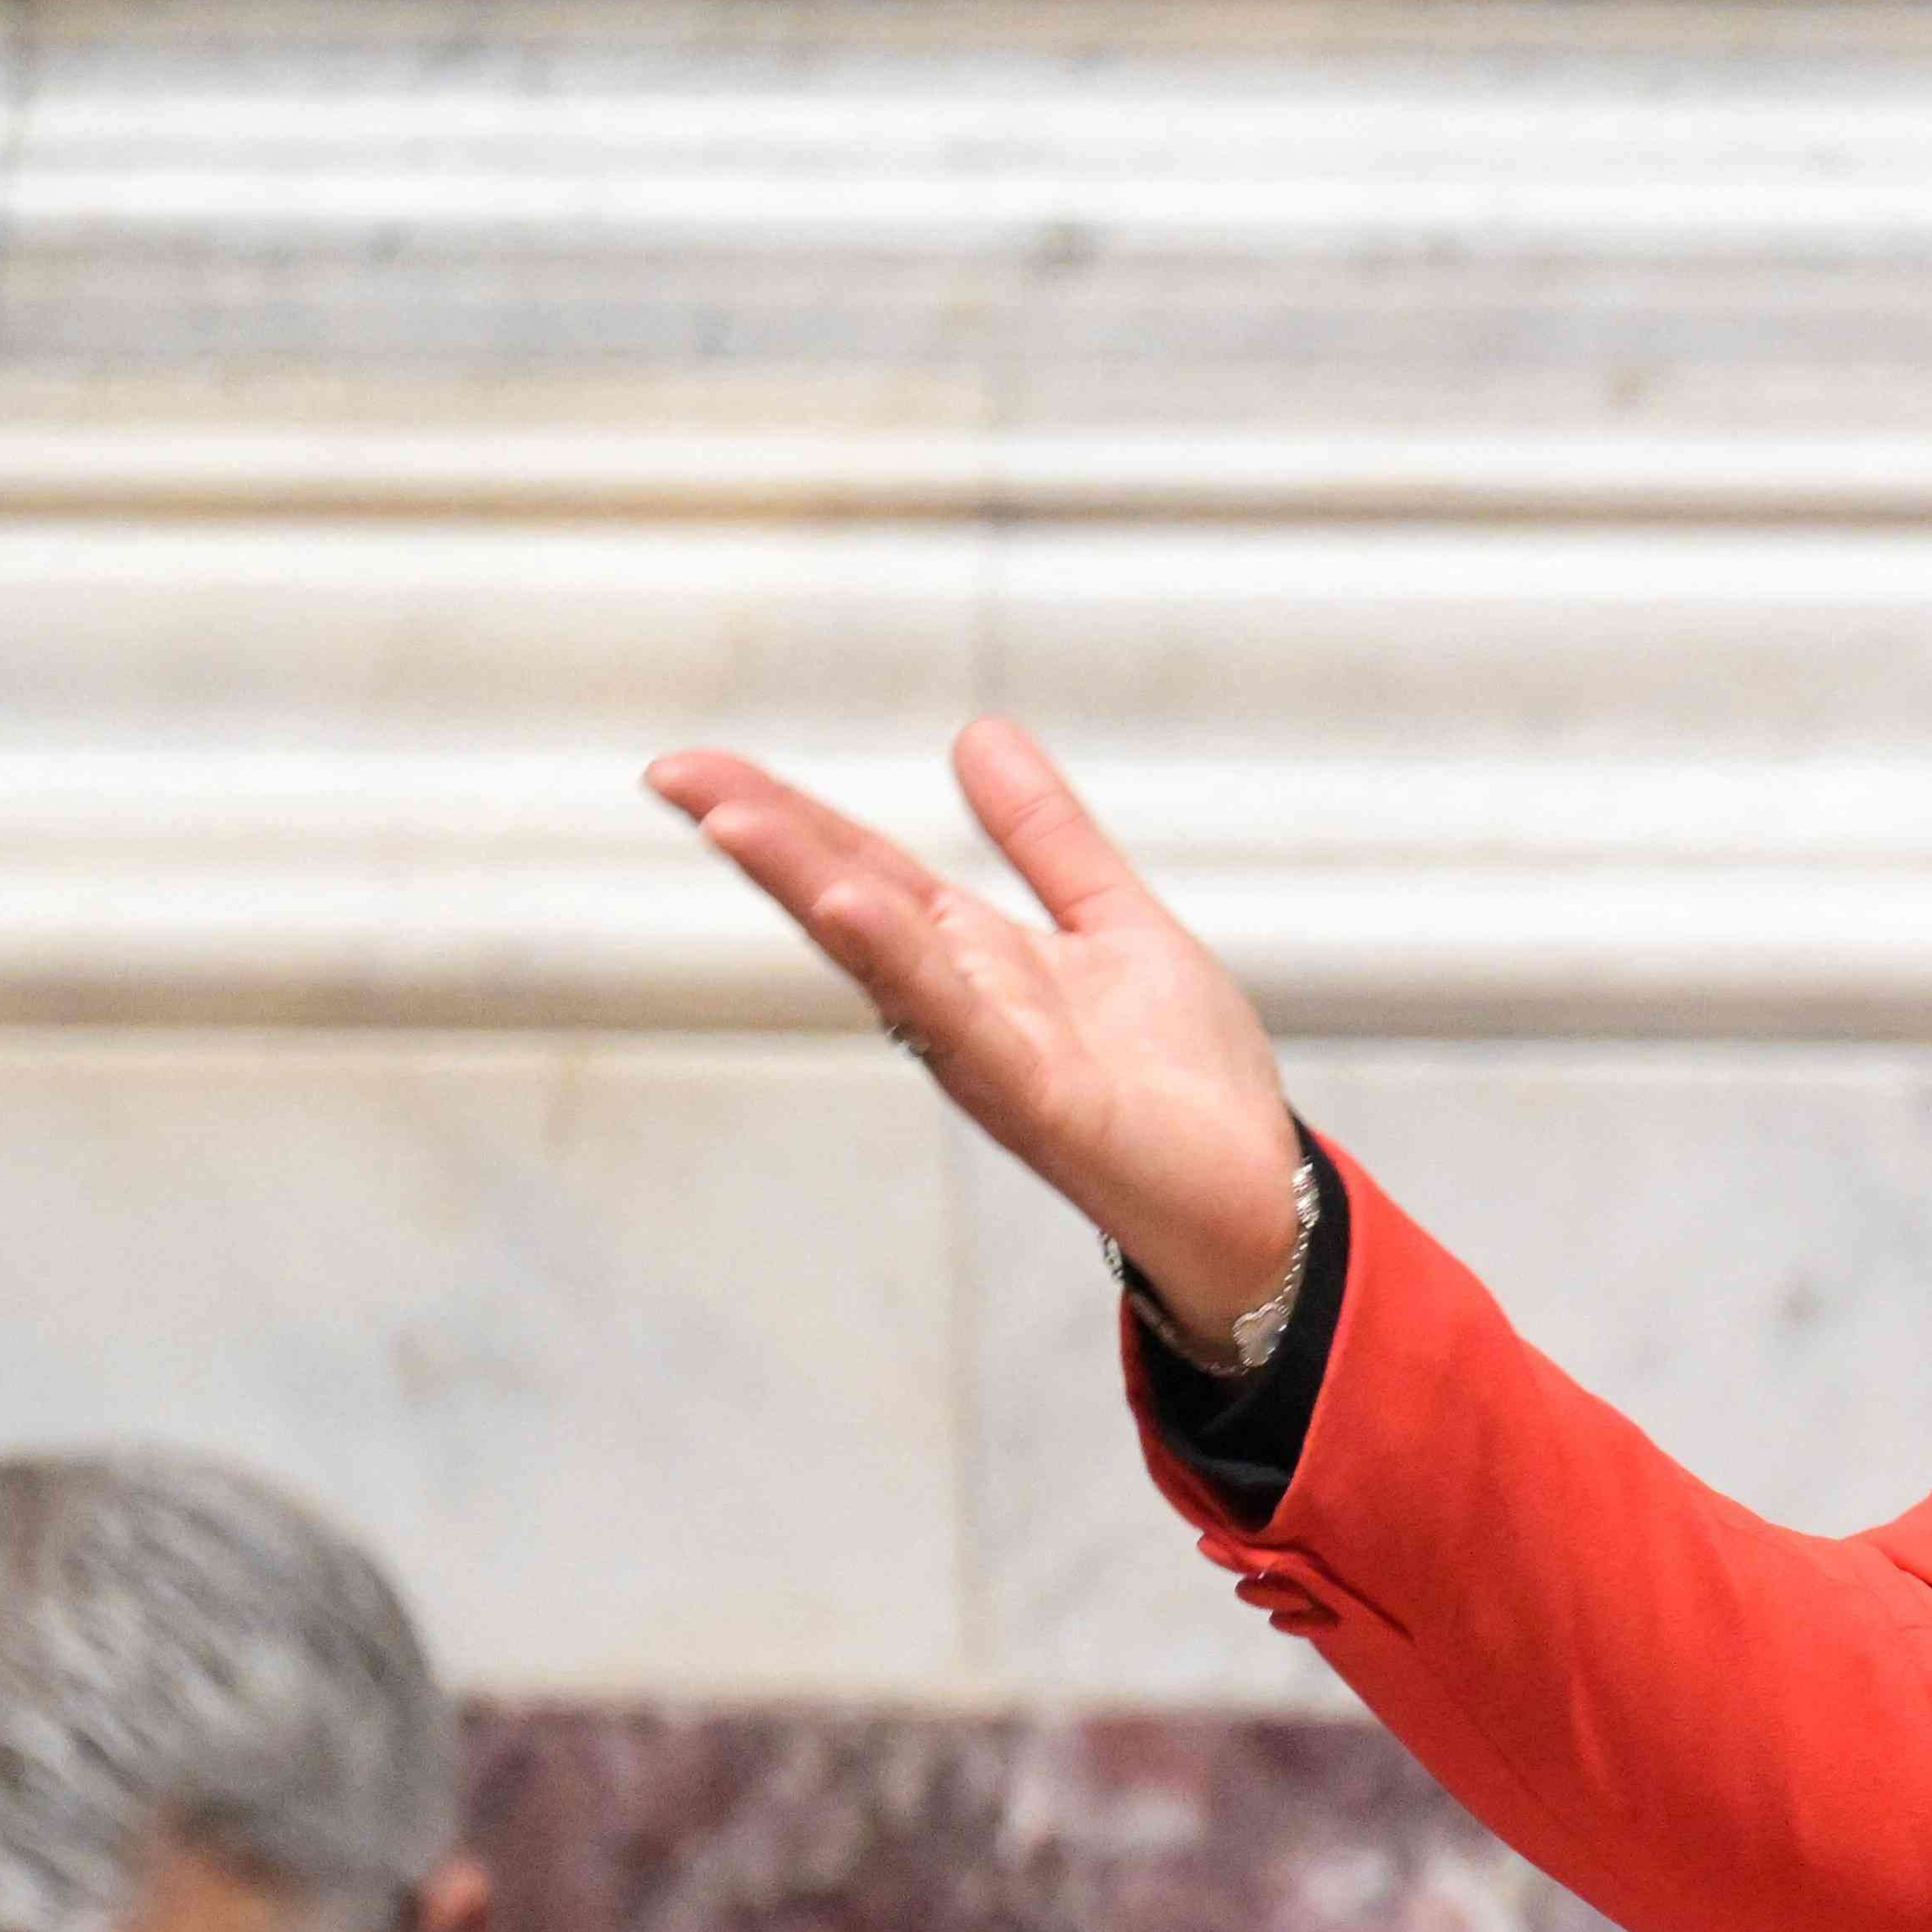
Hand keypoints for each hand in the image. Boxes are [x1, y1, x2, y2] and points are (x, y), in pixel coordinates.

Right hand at [645, 720, 1307, 1340]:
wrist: (1256, 1196)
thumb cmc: (1190, 1082)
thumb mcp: (1115, 924)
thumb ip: (1048, 838)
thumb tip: (977, 734)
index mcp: (977, 959)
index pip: (862, 867)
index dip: (785, 814)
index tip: (695, 768)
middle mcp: (961, 1006)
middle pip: (848, 904)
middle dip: (766, 840)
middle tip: (675, 776)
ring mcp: (988, 1056)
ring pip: (884, 960)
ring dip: (809, 890)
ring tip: (737, 824)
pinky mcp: (1035, 1100)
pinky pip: (957, 1024)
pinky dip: (906, 968)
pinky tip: (854, 913)